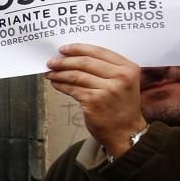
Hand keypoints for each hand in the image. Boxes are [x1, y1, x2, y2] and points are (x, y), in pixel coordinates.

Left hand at [46, 44, 146, 159]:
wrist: (125, 132)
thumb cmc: (121, 107)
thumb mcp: (124, 82)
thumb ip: (107, 69)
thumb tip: (76, 57)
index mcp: (128, 68)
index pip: (99, 51)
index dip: (78, 48)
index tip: (64, 49)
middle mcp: (120, 77)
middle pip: (85, 62)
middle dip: (64, 61)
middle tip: (52, 61)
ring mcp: (107, 89)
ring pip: (76, 75)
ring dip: (59, 73)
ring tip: (50, 73)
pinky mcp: (94, 101)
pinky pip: (72, 89)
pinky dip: (61, 85)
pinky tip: (55, 83)